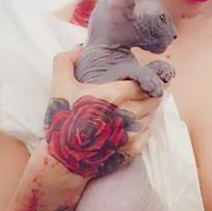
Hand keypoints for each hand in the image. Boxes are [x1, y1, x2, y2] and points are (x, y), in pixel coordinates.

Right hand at [44, 47, 162, 177]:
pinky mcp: (133, 150)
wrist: (63, 162)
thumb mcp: (59, 87)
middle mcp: (127, 114)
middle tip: (148, 87)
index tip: (145, 75)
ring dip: (149, 107)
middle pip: (153, 97)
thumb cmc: (61, 122)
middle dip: (152, 91)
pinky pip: (149, 131)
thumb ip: (66, 61)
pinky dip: (146, 124)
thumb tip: (79, 48)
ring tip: (141, 103)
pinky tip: (136, 121)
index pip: (143, 81)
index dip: (146, 77)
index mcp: (113, 95)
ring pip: (153, 114)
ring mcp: (132, 133)